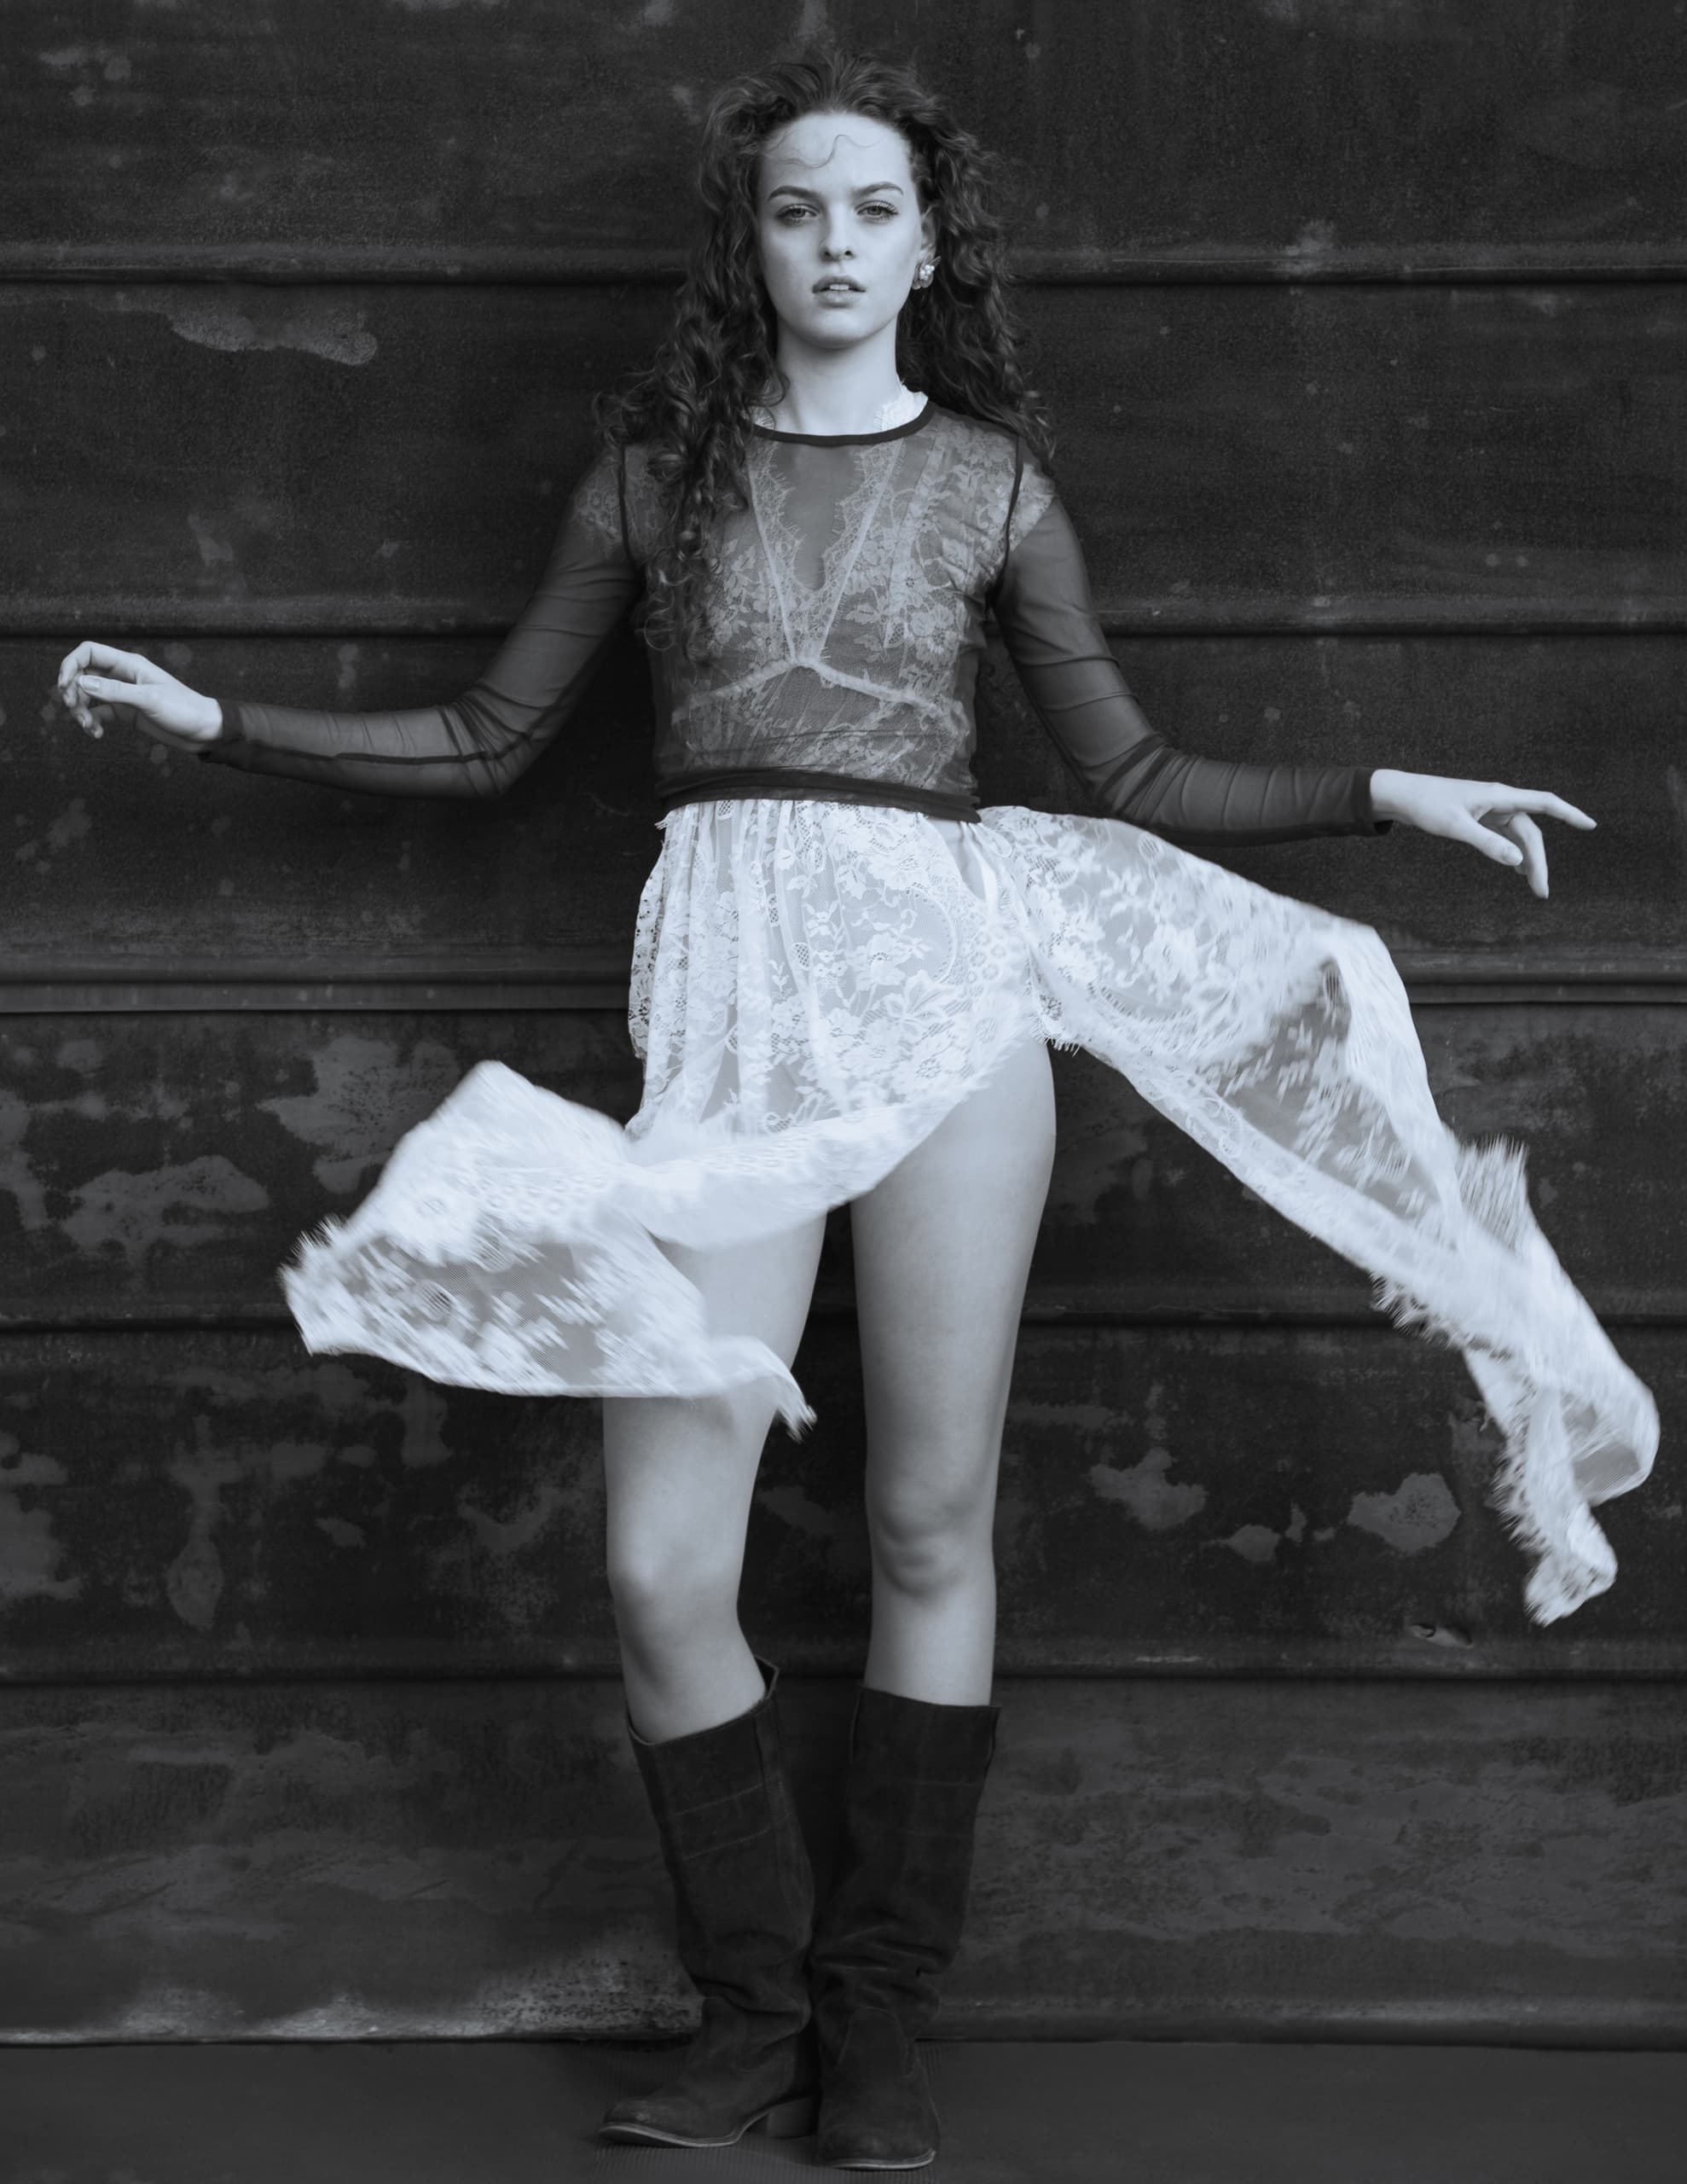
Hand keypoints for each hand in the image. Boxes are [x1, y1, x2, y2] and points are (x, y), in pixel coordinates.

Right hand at [54, 642, 221, 747]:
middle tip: (75, 709)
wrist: (204, 731)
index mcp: (128, 664)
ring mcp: (123, 694)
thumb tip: (80, 682)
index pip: (88, 652)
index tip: (64, 686)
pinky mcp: (126, 712)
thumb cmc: (183, 710)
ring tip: (88, 726)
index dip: (70, 665)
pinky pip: (99, 713)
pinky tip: (97, 734)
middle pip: (83, 674)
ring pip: (88, 696)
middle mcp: (122, 676)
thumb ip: (114, 691)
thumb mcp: (148, 700)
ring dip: (81, 710)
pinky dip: (93, 722)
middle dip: (72, 691)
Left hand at [1368, 768, 1594, 899]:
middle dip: (1539, 861)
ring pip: (1519, 837)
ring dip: (1528, 861)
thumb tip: (1516, 861)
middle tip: (1541, 892)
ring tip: (1535, 887)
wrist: (1403, 796)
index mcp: (1500, 796)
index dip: (1570, 813)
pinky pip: (1506, 837)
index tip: (1591, 825)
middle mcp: (1501, 801)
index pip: (1545, 803)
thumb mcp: (1456, 827)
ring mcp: (1492, 811)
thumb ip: (1486, 843)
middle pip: (1531, 832)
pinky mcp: (1481, 819)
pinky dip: (1513, 854)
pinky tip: (1517, 870)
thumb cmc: (1428, 806)